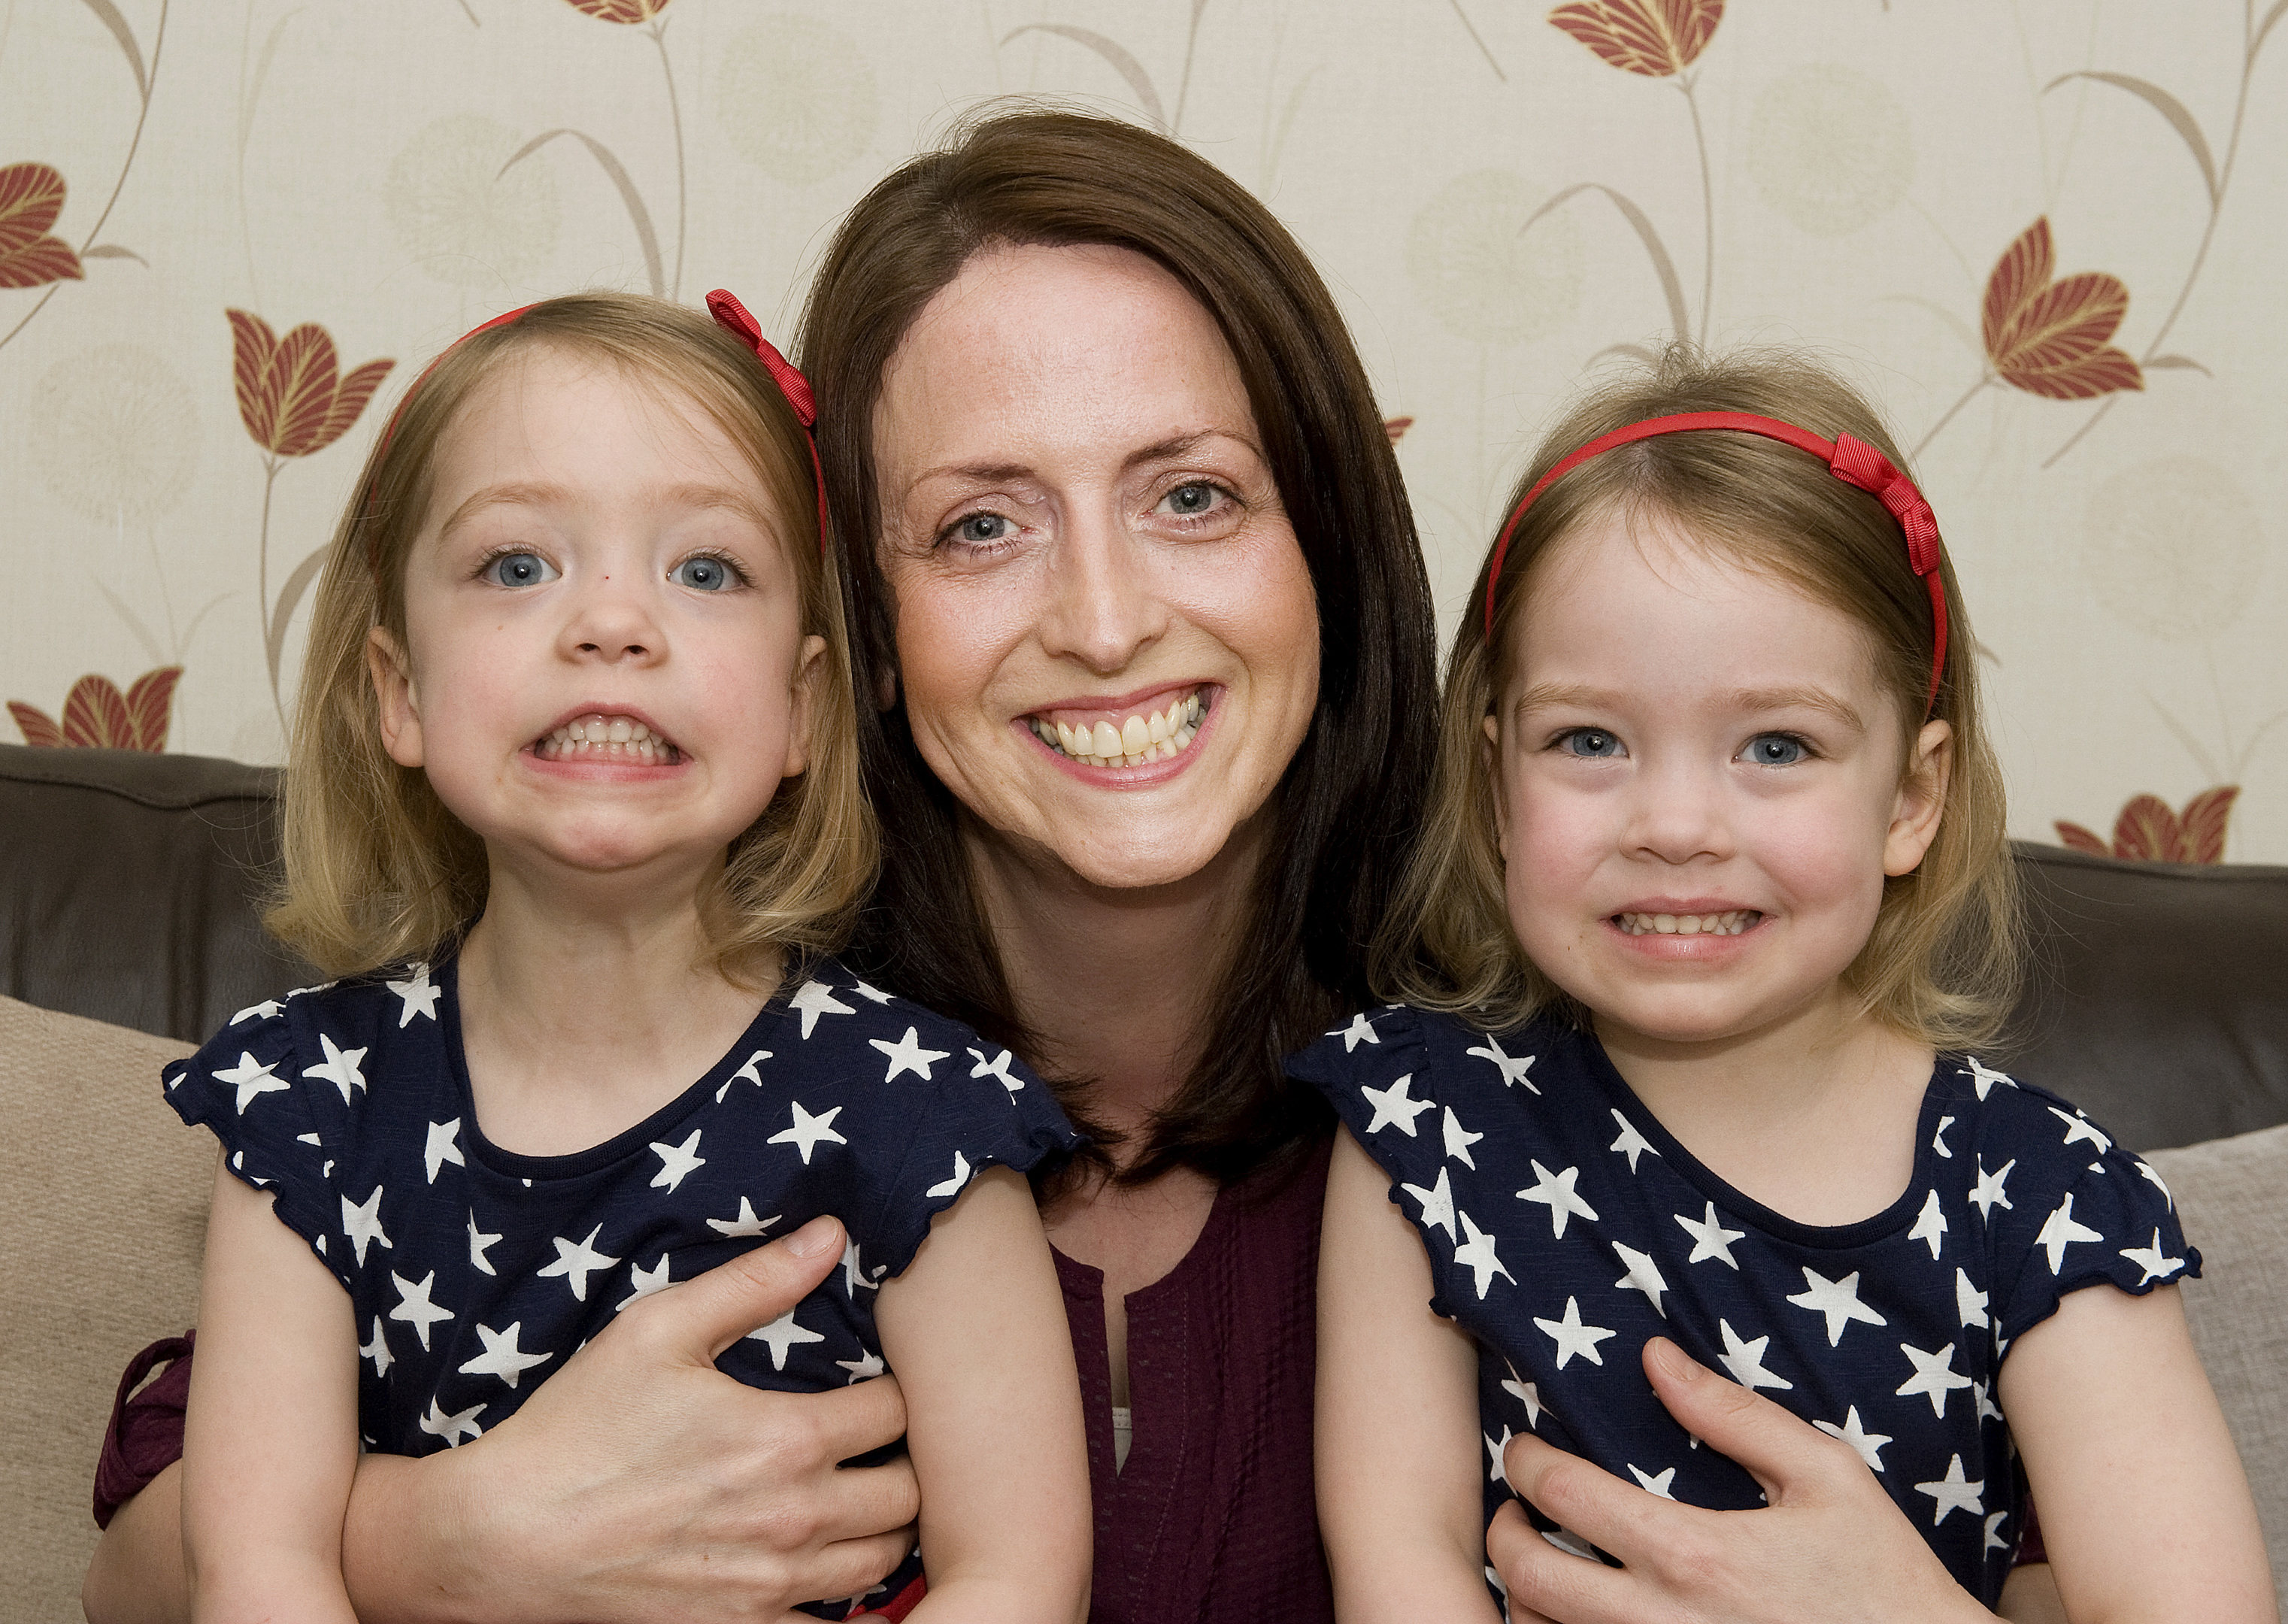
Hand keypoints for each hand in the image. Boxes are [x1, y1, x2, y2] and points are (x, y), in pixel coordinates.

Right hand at [346, 1215, 920, 1623]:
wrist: (504, 1539)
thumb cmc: (578, 1427)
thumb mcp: (657, 1330)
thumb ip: (756, 1281)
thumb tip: (834, 1235)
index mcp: (786, 1439)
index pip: (897, 1412)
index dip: (895, 1391)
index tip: (875, 1383)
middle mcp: (793, 1520)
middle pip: (908, 1493)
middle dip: (904, 1460)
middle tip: (878, 1442)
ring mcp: (769, 1587)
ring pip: (882, 1561)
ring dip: (883, 1525)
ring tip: (859, 1493)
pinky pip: (828, 1620)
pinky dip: (836, 1586)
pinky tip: (815, 1555)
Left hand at [1488, 1338, 1992, 1623]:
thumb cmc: (1883, 1578)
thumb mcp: (1828, 1477)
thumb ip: (1735, 1415)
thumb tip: (1656, 1360)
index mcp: (1695, 1555)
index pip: (1565, 1495)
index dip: (1526, 1463)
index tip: (1524, 1449)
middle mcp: (1664, 1622)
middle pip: (1530, 1575)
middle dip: (1504, 1533)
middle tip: (1514, 1510)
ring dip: (1524, 1597)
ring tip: (1538, 1563)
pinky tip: (1575, 1616)